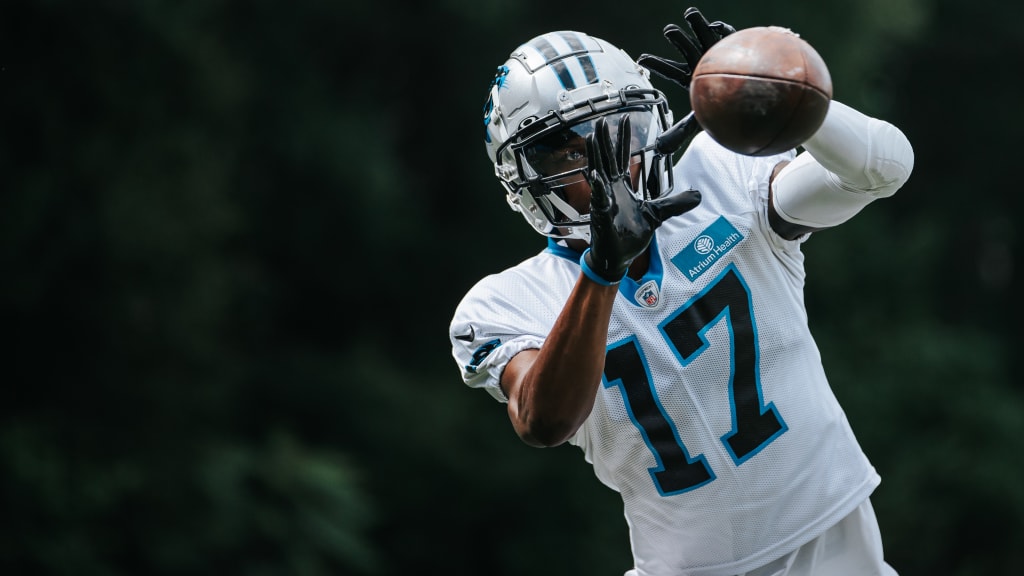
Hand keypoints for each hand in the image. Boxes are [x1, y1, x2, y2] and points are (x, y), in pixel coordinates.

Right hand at [583, 114, 701, 282]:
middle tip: (601, 119)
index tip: (626, 119)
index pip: (623, 157)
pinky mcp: (601, 215)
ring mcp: (604, 201)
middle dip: (604, 139)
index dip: (624, 139)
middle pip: (607, 159)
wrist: (619, 258)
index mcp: (622, 187)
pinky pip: (599, 198)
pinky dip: (597, 187)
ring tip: (592, 137)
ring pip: (598, 172)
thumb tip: (698, 195)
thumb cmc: (630, 236)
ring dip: (596, 155)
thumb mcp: (658, 215)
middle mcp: (610, 190)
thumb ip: (676, 204)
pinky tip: (596, 174)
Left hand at [639, 7, 735, 156]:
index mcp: (687, 77)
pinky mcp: (729, 46)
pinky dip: (721, 29)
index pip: (668, 70)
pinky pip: (725, 34)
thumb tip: (660, 149)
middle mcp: (697, 61)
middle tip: (668, 30)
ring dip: (696, 24)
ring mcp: (712, 51)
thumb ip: (680, 131)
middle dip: (676, 38)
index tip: (641, 60)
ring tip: (689, 13)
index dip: (655, 64)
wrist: (742, 98)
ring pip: (702, 35)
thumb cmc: (717, 107)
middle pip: (684, 48)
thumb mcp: (698, 121)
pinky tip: (716, 27)